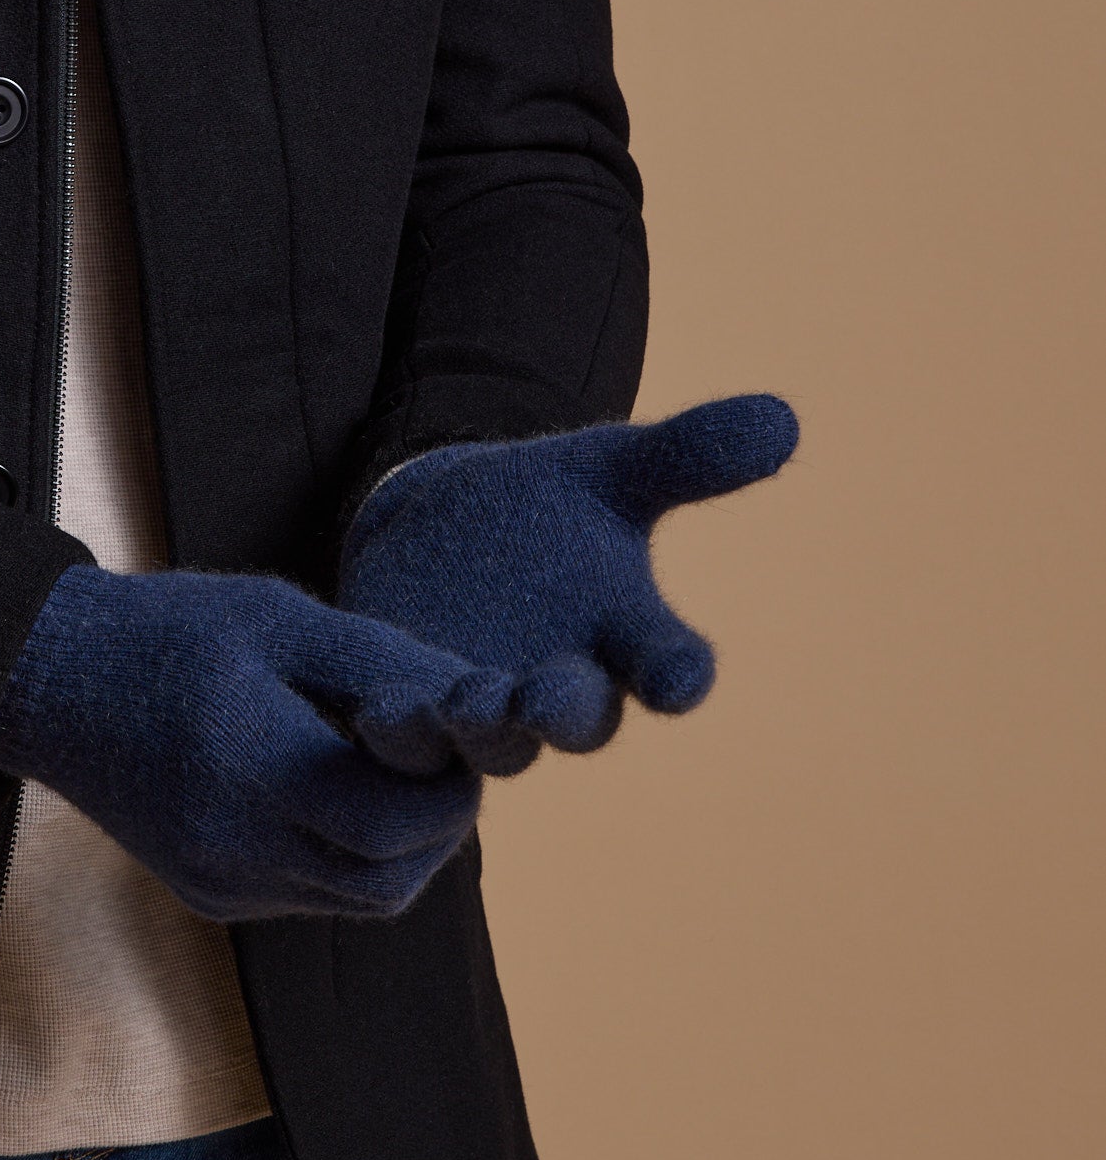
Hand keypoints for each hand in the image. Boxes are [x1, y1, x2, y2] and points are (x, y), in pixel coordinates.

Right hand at [0, 562, 484, 922]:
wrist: (49, 680)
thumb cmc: (165, 632)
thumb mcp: (277, 618)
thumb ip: (379, 662)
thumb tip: (470, 700)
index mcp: (251, 767)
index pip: (391, 824)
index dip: (449, 794)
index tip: (457, 745)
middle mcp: (233, 844)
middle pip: (387, 880)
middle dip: (437, 828)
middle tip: (439, 765)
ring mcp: (218, 880)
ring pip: (356, 898)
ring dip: (399, 849)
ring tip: (390, 776)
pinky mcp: (209, 894)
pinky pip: (310, 894)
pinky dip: (346, 856)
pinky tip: (330, 794)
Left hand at [339, 396, 799, 766]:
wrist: (446, 523)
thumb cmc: (551, 508)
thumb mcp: (613, 468)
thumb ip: (690, 454)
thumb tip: (783, 417)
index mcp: (627, 637)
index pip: (669, 665)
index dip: (677, 674)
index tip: (682, 678)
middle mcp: (563, 688)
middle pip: (576, 720)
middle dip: (562, 711)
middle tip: (545, 698)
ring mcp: (487, 710)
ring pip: (490, 742)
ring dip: (477, 724)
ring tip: (463, 700)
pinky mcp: (413, 710)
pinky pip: (405, 742)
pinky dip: (393, 730)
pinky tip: (376, 710)